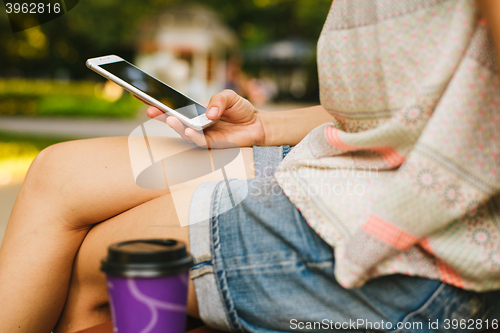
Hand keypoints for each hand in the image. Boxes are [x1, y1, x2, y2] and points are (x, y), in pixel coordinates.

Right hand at [146, 89, 265, 147]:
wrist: (259, 124)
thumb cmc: (241, 110)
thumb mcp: (229, 96)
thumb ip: (218, 100)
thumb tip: (208, 113)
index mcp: (196, 111)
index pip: (174, 106)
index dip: (159, 101)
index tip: (141, 93)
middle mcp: (196, 124)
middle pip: (174, 120)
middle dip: (160, 115)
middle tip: (149, 109)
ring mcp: (203, 135)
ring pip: (184, 132)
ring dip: (176, 126)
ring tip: (169, 118)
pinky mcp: (213, 145)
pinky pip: (200, 142)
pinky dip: (193, 135)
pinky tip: (189, 129)